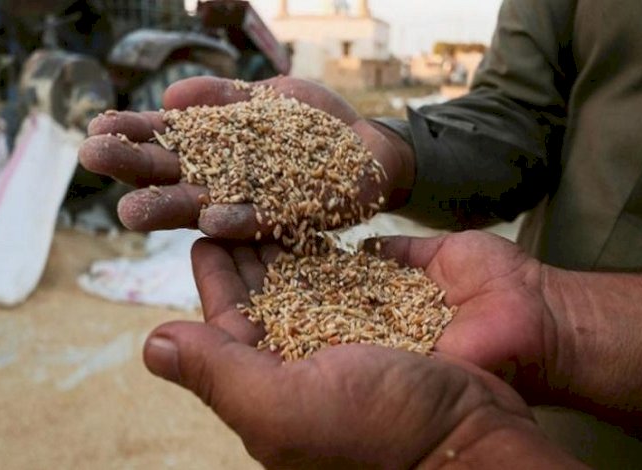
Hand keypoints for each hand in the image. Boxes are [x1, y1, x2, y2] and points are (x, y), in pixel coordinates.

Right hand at [78, 76, 414, 237]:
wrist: (370, 148)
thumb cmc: (316, 124)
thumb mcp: (271, 98)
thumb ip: (226, 98)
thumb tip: (171, 96)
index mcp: (217, 150)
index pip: (168, 142)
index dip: (134, 135)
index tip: (97, 126)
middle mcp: (227, 182)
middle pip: (174, 176)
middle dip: (135, 168)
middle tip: (92, 159)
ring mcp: (255, 204)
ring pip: (206, 207)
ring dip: (170, 208)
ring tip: (130, 210)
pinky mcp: (292, 220)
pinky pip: (262, 223)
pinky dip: (238, 222)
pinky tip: (210, 220)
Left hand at [142, 238, 569, 468]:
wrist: (489, 421)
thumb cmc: (386, 425)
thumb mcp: (288, 406)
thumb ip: (220, 373)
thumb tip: (152, 345)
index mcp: (280, 385)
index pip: (233, 326)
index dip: (215, 280)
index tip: (199, 236)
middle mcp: (316, 354)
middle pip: (270, 294)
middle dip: (247, 249)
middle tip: (226, 202)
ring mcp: (360, 324)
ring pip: (310, 275)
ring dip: (285, 238)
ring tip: (263, 198)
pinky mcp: (400, 297)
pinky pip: (358, 265)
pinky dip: (337, 241)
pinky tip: (318, 215)